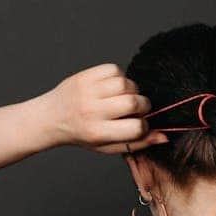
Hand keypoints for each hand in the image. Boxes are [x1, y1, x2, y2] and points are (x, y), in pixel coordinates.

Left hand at [41, 62, 169, 153]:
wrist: (50, 117)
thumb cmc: (82, 134)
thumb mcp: (106, 147)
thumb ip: (136, 143)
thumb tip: (164, 136)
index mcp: (97, 132)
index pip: (136, 127)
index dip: (143, 125)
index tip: (137, 125)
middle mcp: (92, 111)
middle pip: (133, 102)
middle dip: (142, 105)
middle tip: (135, 109)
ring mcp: (88, 91)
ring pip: (126, 83)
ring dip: (131, 90)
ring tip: (122, 97)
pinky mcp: (86, 76)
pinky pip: (115, 69)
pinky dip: (119, 77)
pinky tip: (112, 87)